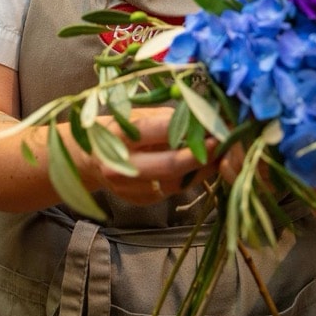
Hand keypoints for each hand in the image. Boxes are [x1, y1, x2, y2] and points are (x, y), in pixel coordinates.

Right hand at [87, 106, 216, 204]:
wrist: (90, 160)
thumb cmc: (120, 129)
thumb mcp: (137, 115)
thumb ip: (167, 118)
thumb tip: (204, 118)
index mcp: (119, 135)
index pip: (156, 131)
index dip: (187, 128)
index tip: (212, 124)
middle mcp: (121, 164)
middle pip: (169, 165)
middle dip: (201, 155)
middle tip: (224, 144)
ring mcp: (131, 186)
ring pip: (176, 182)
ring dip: (203, 169)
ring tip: (223, 154)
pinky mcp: (141, 200)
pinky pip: (174, 190)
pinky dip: (192, 177)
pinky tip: (206, 166)